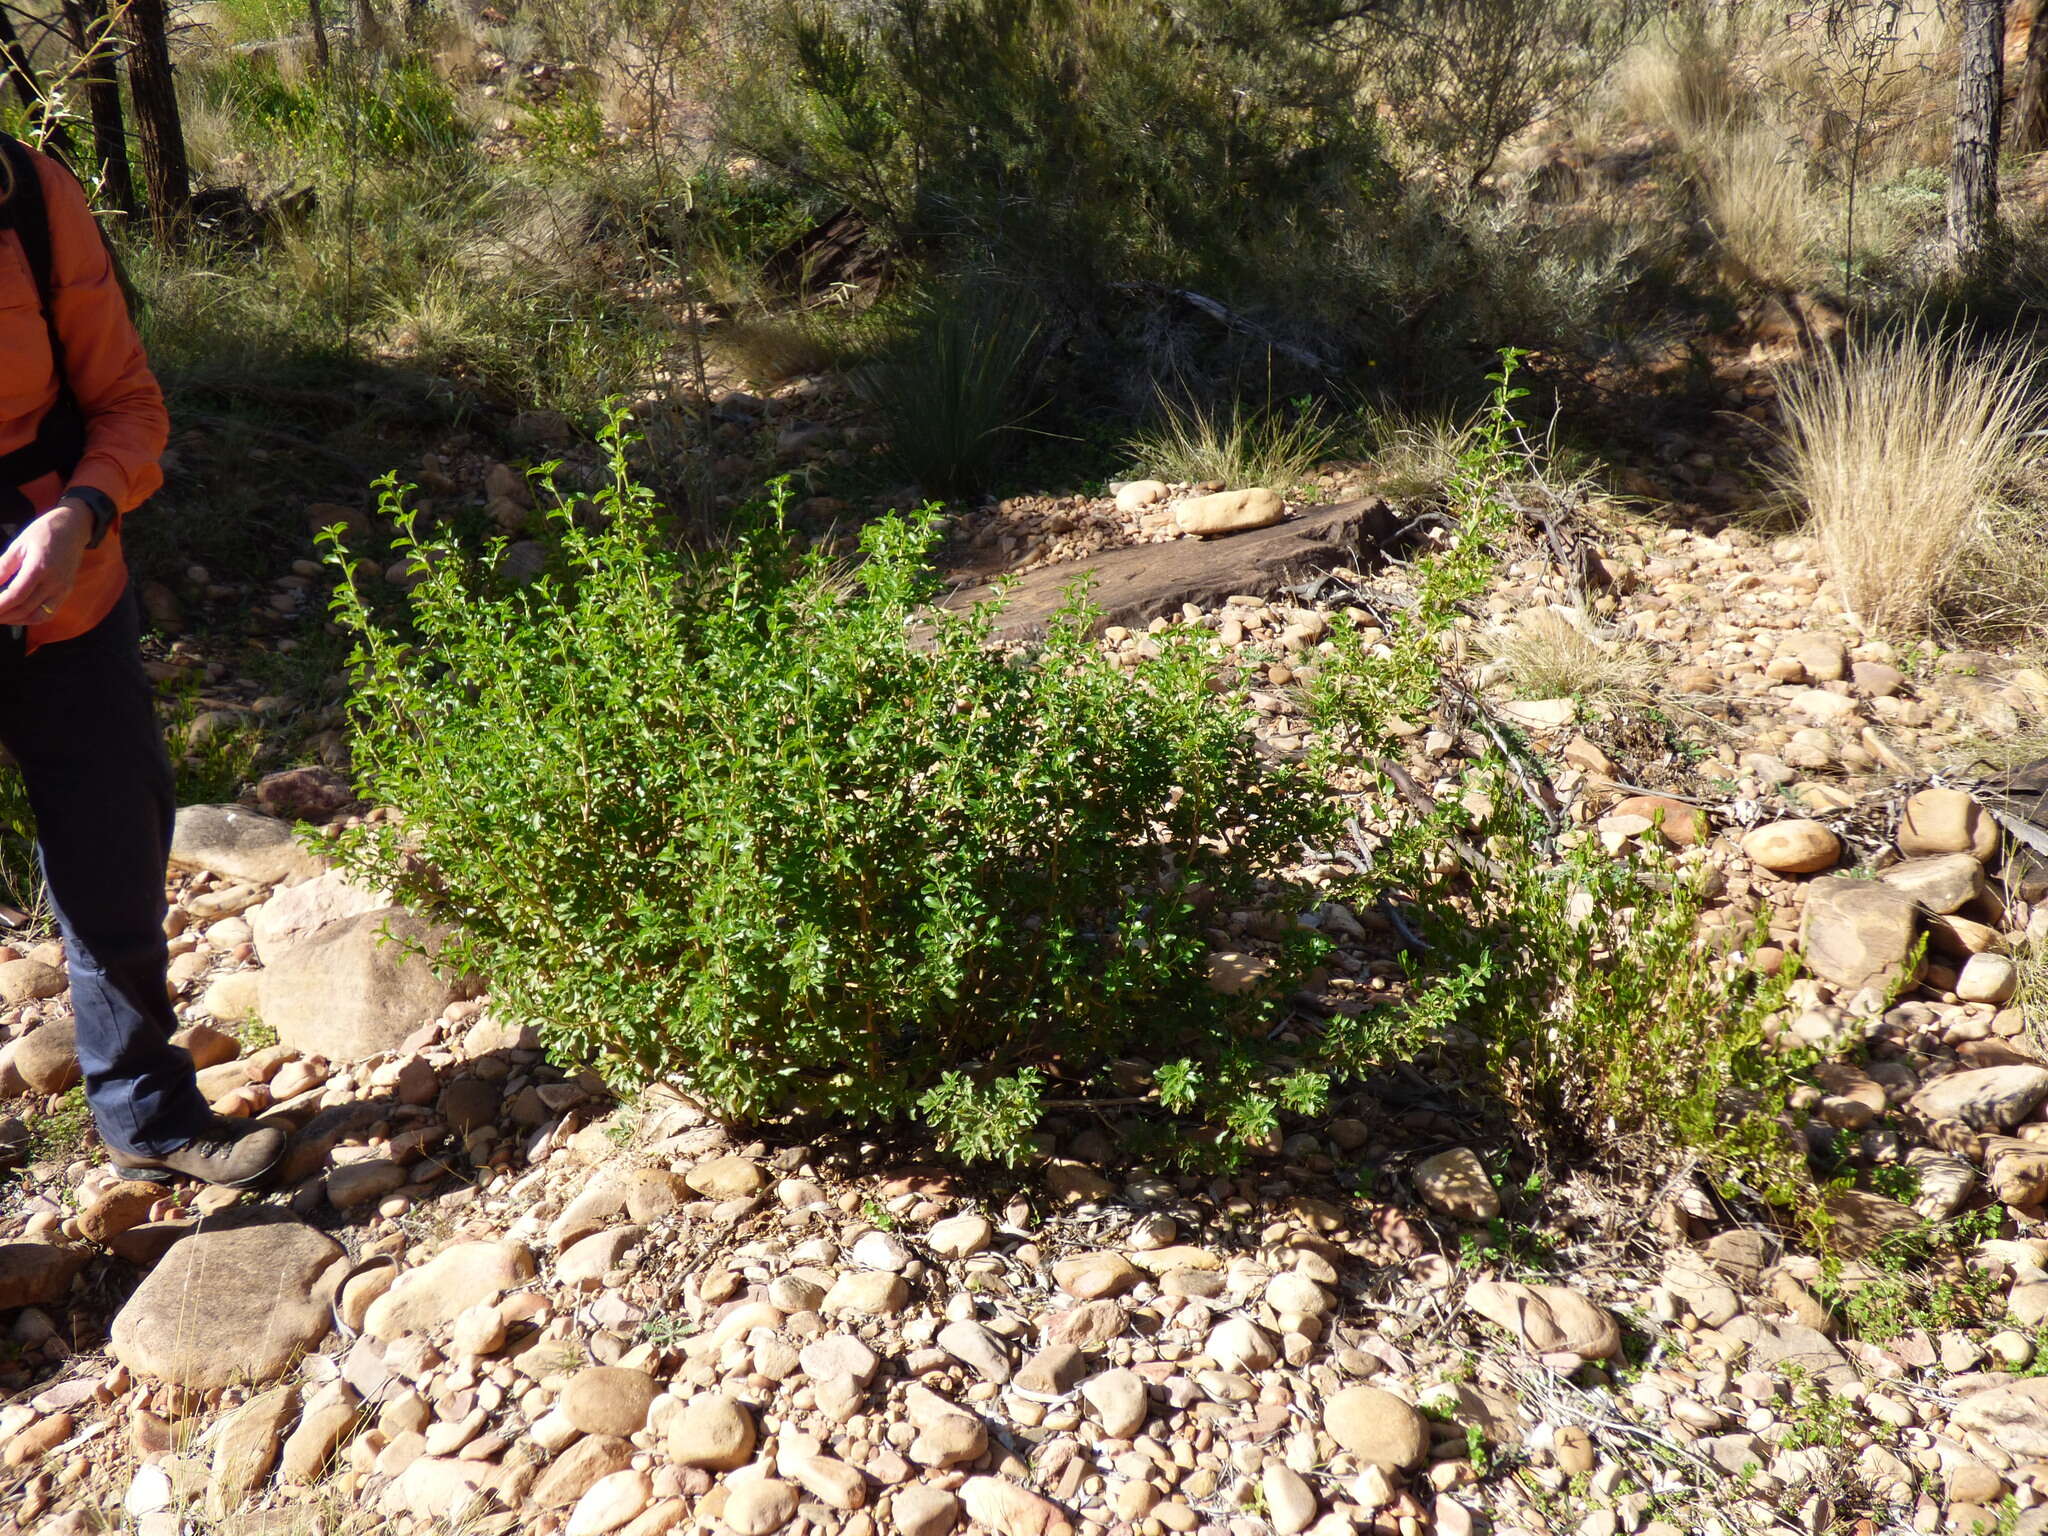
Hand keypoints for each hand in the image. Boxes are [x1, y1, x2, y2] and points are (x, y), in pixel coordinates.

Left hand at [0, 501, 91, 625]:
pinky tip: (17, 614)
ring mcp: (62, 589)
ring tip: (1, 616)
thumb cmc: (42, 533)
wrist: (73, 529)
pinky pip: (48, 613)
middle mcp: (54, 582)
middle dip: (4, 615)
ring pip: (38, 616)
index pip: (16, 594)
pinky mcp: (66, 592)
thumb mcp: (18, 546)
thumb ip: (3, 567)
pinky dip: (31, 618)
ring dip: (16, 620)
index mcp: (40, 567)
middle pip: (25, 608)